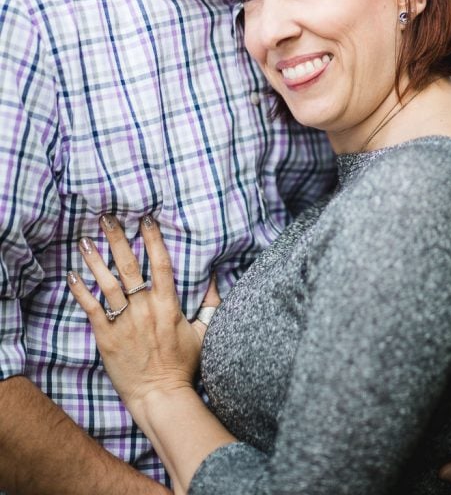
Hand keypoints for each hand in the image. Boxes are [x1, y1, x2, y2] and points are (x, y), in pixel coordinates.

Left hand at [68, 215, 206, 414]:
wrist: (160, 396)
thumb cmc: (183, 365)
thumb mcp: (205, 332)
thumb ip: (210, 302)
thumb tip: (215, 276)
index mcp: (168, 305)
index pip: (160, 263)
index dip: (153, 239)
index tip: (145, 219)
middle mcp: (145, 308)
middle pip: (129, 266)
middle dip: (117, 239)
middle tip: (106, 218)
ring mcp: (124, 322)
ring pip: (107, 284)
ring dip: (95, 260)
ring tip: (85, 240)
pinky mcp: (107, 337)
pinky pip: (91, 309)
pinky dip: (81, 291)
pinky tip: (72, 275)